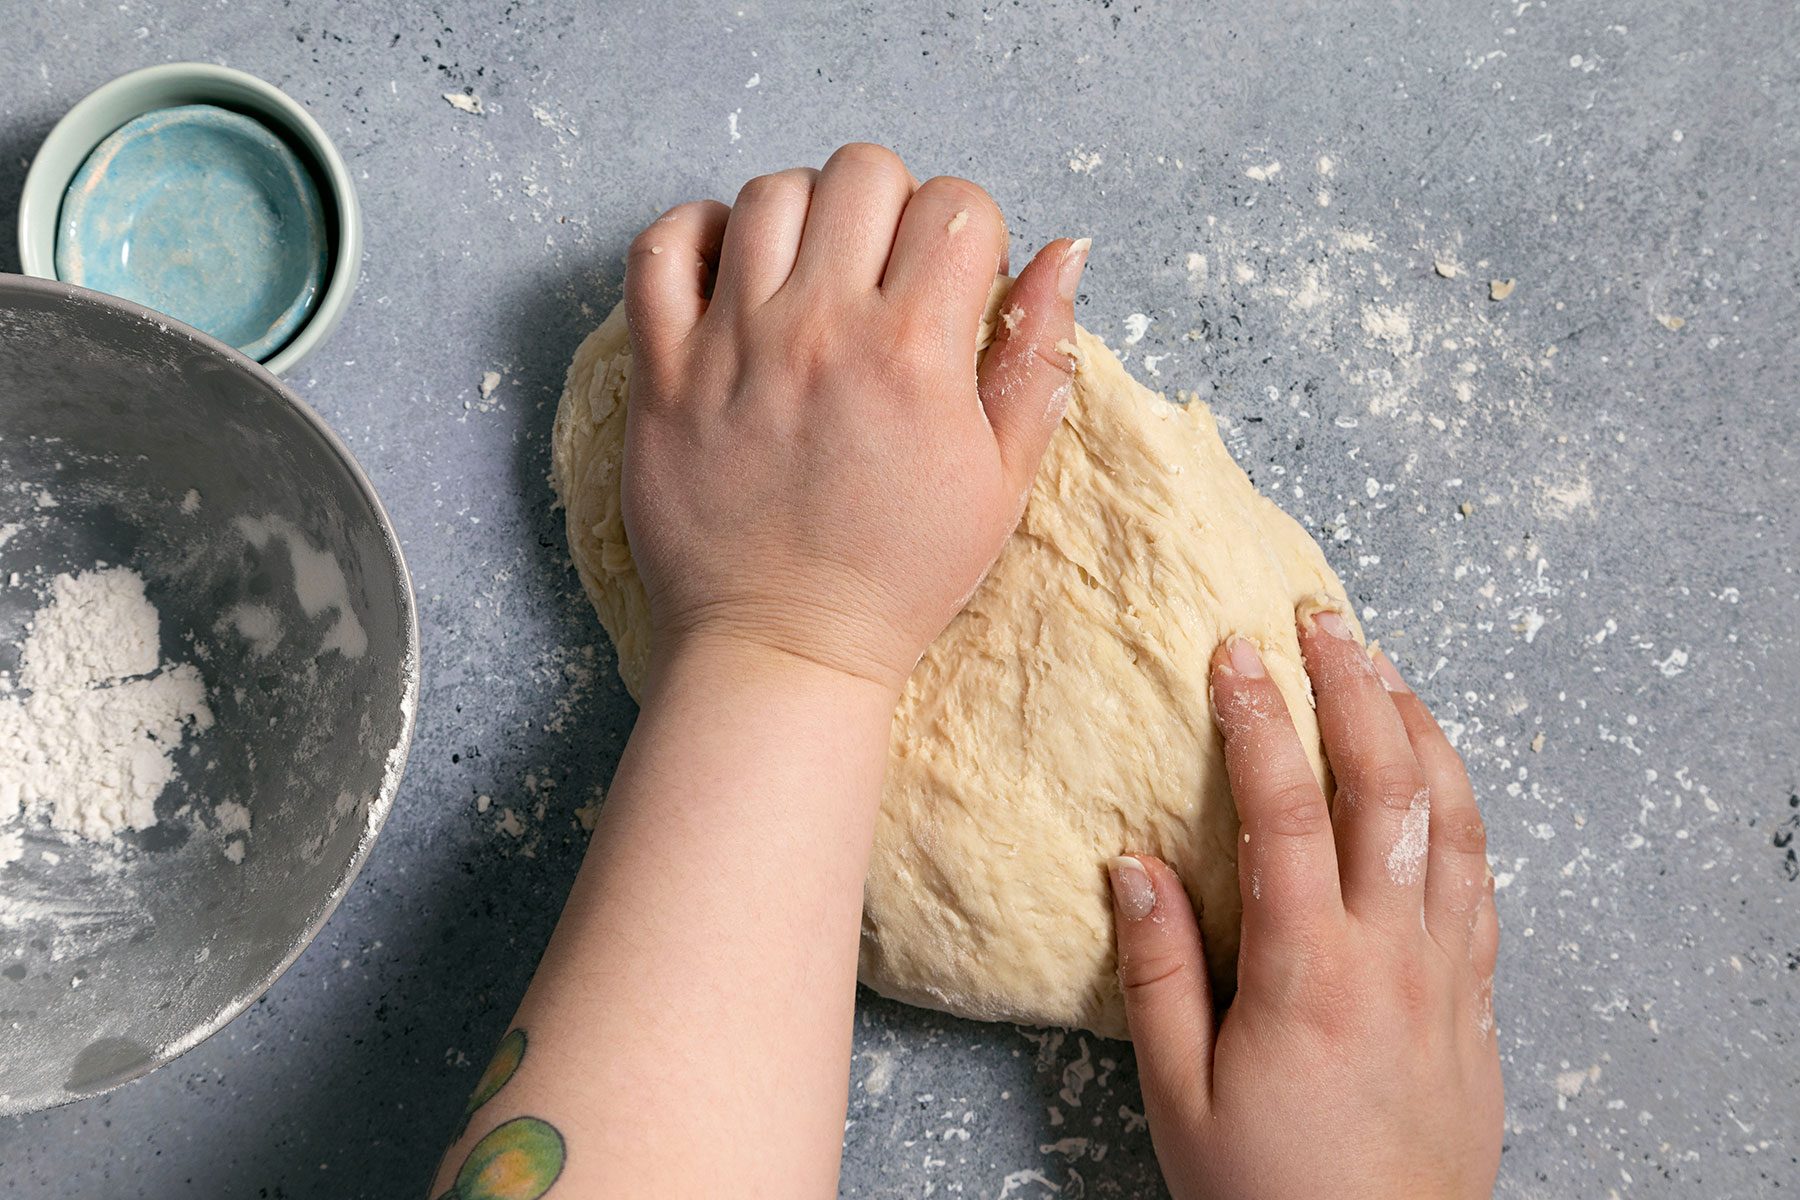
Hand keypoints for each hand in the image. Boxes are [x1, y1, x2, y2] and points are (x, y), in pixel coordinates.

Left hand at [620, 142, 1088, 691]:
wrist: (786, 648)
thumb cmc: (900, 575)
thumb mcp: (1003, 481)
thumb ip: (1037, 358)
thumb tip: (1067, 251)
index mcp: (912, 354)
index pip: (956, 204)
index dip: (973, 234)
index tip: (959, 284)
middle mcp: (819, 330)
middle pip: (864, 172)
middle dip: (895, 206)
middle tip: (889, 273)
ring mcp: (730, 345)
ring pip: (769, 193)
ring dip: (806, 216)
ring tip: (813, 275)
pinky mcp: (662, 371)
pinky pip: (661, 247)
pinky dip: (695, 233)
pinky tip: (730, 269)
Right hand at [1107, 607, 1502, 1198]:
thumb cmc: (1267, 1193)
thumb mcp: (1181, 1094)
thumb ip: (1158, 971)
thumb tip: (1132, 864)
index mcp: (1309, 972)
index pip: (1284, 809)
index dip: (1259, 717)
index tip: (1234, 650)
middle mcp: (1393, 956)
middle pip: (1386, 788)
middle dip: (1356, 689)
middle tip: (1323, 622)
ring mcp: (1448, 976)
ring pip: (1452, 822)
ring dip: (1420, 730)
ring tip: (1387, 670)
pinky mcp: (1476, 1004)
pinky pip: (1479, 881)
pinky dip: (1458, 809)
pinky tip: (1436, 780)